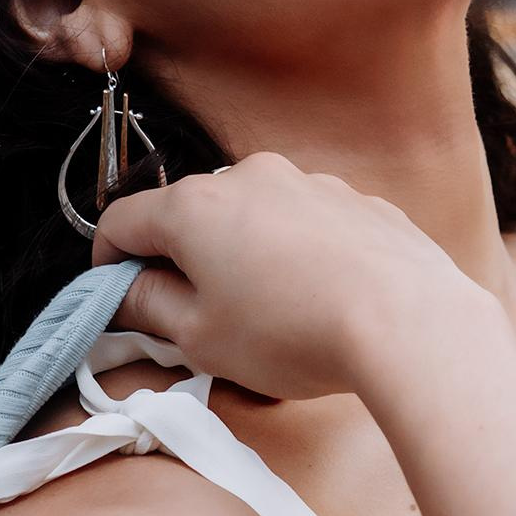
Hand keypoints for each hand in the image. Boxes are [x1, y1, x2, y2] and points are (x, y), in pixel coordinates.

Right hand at [93, 154, 483, 399]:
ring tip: (268, 315)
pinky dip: (299, 255)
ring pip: (254, 217)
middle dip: (183, 260)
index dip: (108, 263)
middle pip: (192, 214)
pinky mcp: (358, 201)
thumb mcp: (200, 338)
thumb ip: (150, 308)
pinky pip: (308, 225)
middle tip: (193, 317)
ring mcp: (310, 183)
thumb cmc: (294, 333)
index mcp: (195, 206)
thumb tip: (127, 291)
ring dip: (244, 255)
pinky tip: (319, 299)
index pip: (123, 222)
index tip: (116, 295)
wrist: (407, 320)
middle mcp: (250, 177)